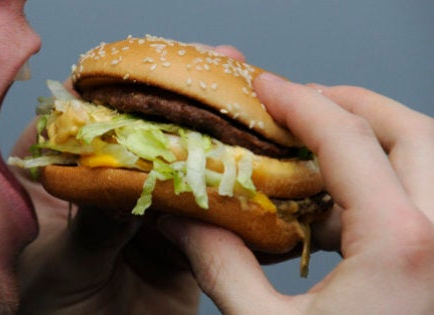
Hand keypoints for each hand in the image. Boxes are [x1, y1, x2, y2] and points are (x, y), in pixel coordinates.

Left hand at [12, 45, 248, 313]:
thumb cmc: (44, 308)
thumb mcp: (60, 263)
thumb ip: (93, 226)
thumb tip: (129, 180)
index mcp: (61, 177)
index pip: (87, 119)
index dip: (118, 89)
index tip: (150, 67)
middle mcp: (108, 184)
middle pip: (144, 135)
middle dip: (180, 105)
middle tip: (216, 71)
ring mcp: (149, 210)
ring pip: (183, 168)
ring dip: (214, 142)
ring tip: (244, 107)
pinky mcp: (183, 240)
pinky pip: (210, 215)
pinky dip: (231, 196)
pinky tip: (255, 168)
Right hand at [159, 73, 433, 313]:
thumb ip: (221, 265)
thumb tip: (182, 220)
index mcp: (402, 243)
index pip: (347, 137)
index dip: (299, 101)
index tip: (265, 84)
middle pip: (413, 130)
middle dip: (353, 105)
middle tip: (301, 104)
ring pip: (430, 162)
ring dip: (374, 141)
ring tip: (315, 149)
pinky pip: (423, 203)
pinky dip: (382, 188)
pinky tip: (333, 210)